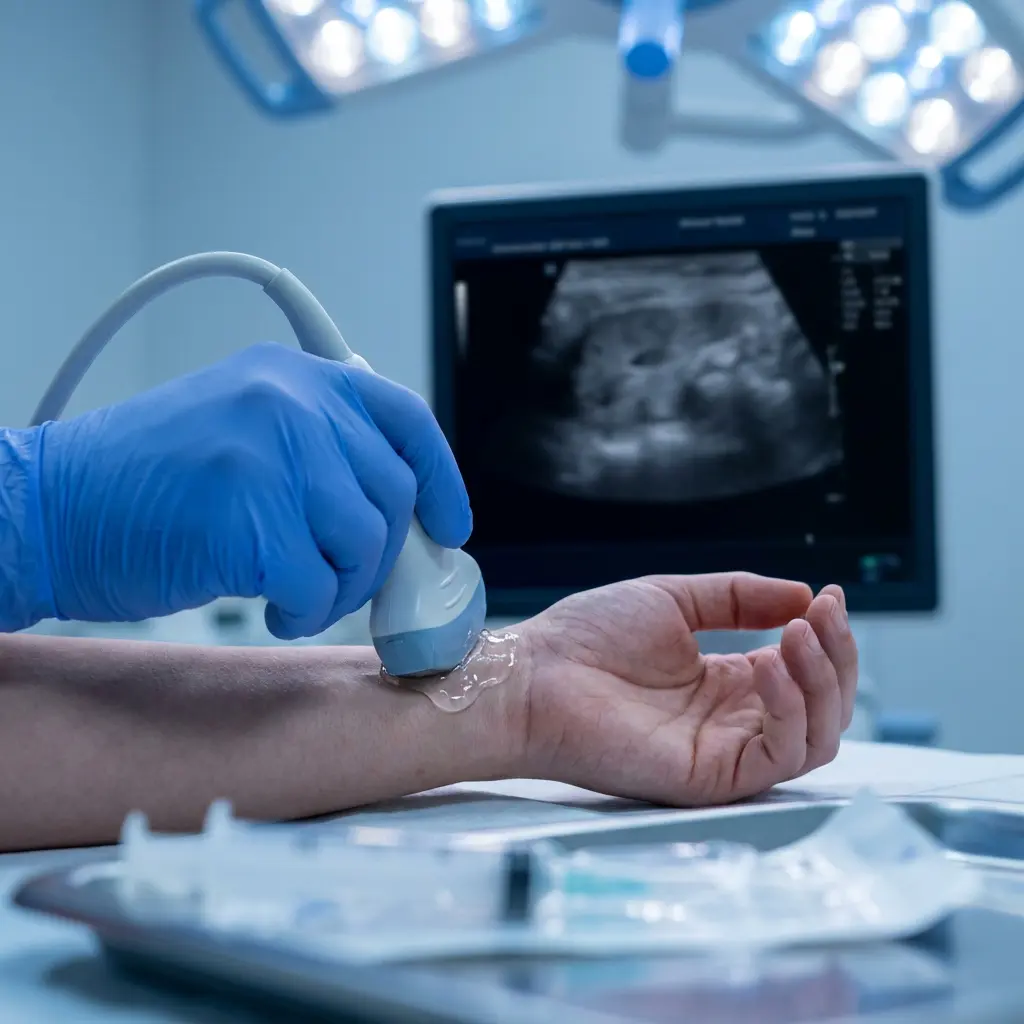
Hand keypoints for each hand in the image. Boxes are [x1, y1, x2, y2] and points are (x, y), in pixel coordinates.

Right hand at [36, 343, 470, 637]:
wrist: (48, 509)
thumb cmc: (142, 483)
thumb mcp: (240, 428)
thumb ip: (317, 447)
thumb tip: (395, 507)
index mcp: (292, 376)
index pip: (404, 418)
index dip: (440, 478)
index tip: (450, 524)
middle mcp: (289, 404)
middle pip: (391, 491)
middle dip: (380, 552)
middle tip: (345, 577)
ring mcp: (270, 458)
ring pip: (364, 542)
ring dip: (341, 585)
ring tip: (298, 592)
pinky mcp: (251, 522)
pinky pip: (321, 586)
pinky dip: (307, 611)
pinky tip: (274, 607)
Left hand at [515, 573, 856, 805]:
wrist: (533, 675)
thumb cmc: (586, 638)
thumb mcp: (674, 600)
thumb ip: (740, 597)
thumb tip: (804, 595)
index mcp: (724, 684)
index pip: (803, 673)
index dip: (825, 638)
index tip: (829, 596)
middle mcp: (731, 722)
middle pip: (823, 708)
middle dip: (837, 658)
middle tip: (824, 612)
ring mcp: (723, 753)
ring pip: (815, 738)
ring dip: (823, 683)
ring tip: (799, 634)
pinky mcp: (710, 778)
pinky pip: (778, 756)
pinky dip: (791, 710)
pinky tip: (772, 666)